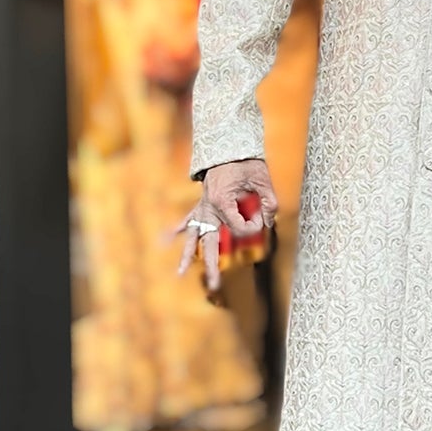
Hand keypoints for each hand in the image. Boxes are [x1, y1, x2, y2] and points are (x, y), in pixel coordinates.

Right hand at [173, 158, 277, 292]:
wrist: (230, 146)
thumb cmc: (246, 162)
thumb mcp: (262, 179)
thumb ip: (268, 202)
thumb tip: (268, 221)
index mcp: (222, 201)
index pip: (239, 228)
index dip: (253, 227)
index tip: (262, 218)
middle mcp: (208, 208)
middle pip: (209, 242)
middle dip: (212, 265)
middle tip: (215, 285)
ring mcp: (203, 207)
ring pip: (193, 235)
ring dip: (186, 255)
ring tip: (178, 274)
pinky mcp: (201, 204)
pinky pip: (187, 219)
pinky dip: (175, 230)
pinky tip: (163, 240)